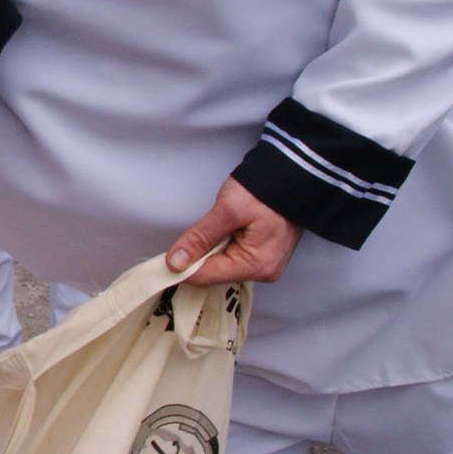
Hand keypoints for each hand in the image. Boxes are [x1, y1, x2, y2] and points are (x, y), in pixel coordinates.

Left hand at [166, 177, 301, 284]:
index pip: (206, 276)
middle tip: (195, 232)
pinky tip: (225, 231)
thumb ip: (200, 237)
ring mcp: (265, 266)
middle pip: (214, 274)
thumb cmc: (263, 190)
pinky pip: (233, 259)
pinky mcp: (263, 256)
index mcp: (256, 265)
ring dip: (210, 250)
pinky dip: (222, 247)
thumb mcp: (228, 210)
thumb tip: (175, 263)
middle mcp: (263, 272)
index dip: (181, 267)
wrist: (291, 176)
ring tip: (218, 226)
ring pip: (221, 266)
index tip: (161, 258)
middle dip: (198, 256)